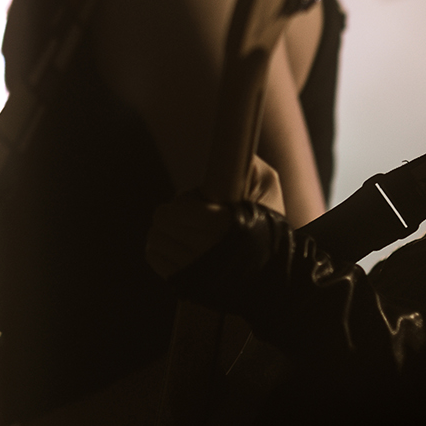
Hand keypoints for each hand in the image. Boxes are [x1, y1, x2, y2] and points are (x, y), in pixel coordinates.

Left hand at [145, 156, 282, 279]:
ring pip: (155, 237)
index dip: (186, 201)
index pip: (179, 207)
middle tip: (192, 215)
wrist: (273, 277)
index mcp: (224, 225)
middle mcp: (206, 251)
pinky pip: (153, 256)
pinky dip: (160, 247)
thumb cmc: (269, 227)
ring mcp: (193, 271)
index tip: (199, 203)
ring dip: (167, 230)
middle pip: (163, 219)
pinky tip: (178, 246)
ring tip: (186, 231)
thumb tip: (231, 141)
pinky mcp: (183, 284)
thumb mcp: (268, 187)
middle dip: (175, 213)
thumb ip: (248, 164)